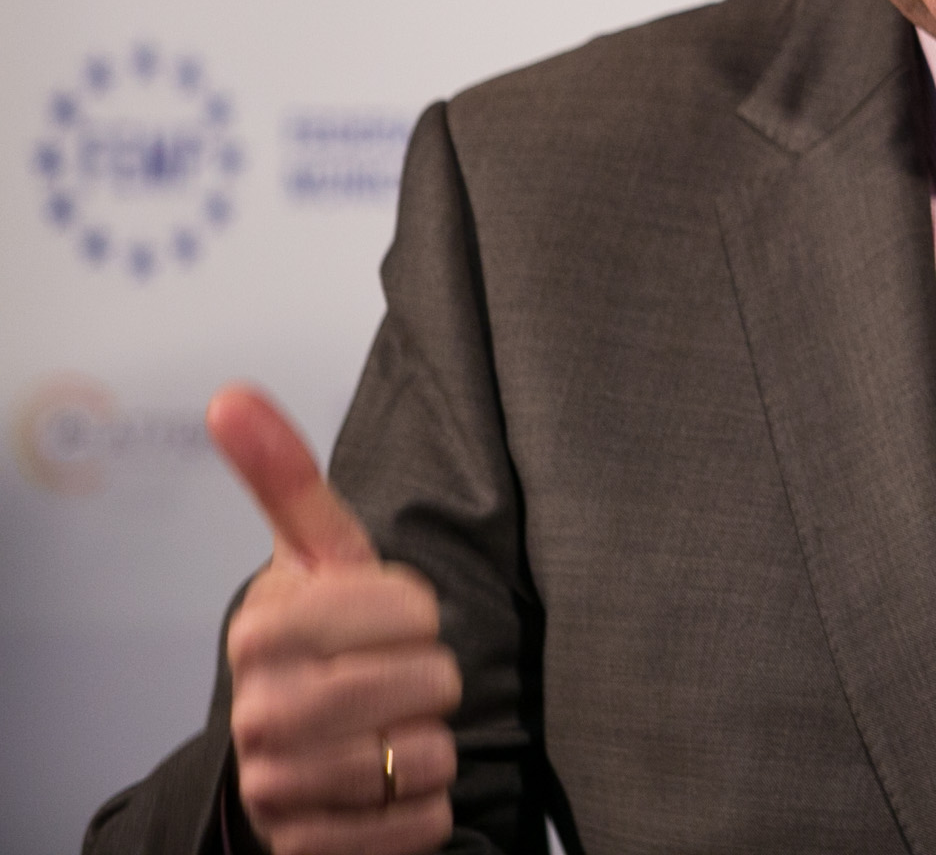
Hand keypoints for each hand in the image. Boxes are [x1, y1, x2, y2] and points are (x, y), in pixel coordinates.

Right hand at [209, 385, 459, 854]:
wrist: (282, 756)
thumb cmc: (319, 644)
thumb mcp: (315, 558)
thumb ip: (287, 478)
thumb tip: (232, 396)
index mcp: (265, 628)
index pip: (411, 609)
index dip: (418, 613)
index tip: (389, 619)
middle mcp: (259, 710)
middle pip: (427, 682)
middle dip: (433, 678)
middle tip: (399, 677)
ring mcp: (279, 785)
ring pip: (428, 755)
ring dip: (432, 743)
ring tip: (391, 729)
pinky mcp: (310, 848)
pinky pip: (421, 824)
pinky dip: (425, 807)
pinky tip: (388, 787)